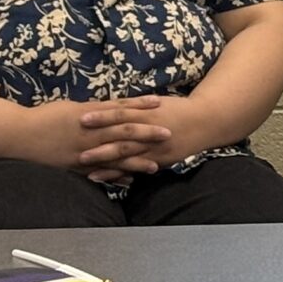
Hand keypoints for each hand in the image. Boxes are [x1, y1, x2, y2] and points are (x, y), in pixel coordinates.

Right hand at [19, 97, 168, 178]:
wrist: (19, 134)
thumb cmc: (45, 117)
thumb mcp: (72, 108)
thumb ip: (93, 110)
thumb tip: (112, 109)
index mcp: (89, 114)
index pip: (121, 108)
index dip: (141, 106)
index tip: (160, 104)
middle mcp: (89, 133)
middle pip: (124, 132)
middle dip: (147, 134)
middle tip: (169, 134)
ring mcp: (84, 151)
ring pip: (115, 156)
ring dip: (137, 161)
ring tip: (156, 165)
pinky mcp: (76, 166)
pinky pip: (100, 172)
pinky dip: (116, 176)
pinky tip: (129, 181)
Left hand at [78, 94, 226, 180]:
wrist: (205, 122)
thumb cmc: (179, 110)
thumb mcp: (158, 103)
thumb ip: (137, 107)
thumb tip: (114, 105)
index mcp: (148, 113)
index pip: (120, 114)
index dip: (101, 116)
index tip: (82, 118)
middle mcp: (150, 131)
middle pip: (120, 137)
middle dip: (98, 143)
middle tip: (77, 148)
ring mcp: (155, 148)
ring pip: (127, 155)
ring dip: (105, 162)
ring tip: (85, 166)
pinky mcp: (159, 160)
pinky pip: (137, 168)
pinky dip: (121, 173)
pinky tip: (106, 178)